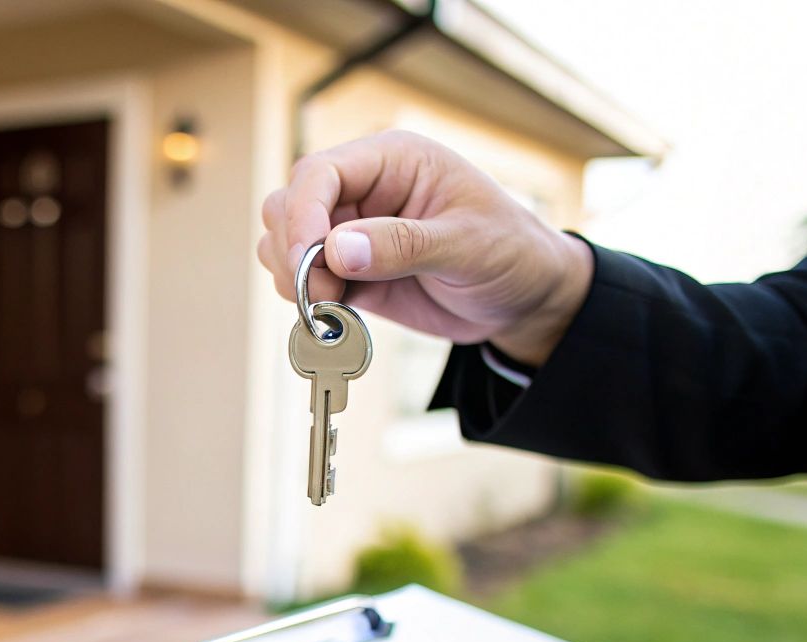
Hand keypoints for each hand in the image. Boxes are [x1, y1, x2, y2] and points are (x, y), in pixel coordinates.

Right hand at [257, 130, 592, 365]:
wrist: (523, 300)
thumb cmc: (510, 253)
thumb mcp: (467, 245)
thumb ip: (402, 245)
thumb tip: (335, 250)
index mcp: (393, 161)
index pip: (320, 173)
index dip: (303, 213)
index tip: (306, 259)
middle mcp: (363, 190)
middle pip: (288, 205)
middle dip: (293, 250)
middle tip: (326, 292)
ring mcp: (351, 231)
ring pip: (283, 242)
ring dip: (294, 277)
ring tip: (335, 305)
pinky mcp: (348, 271)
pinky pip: (302, 279)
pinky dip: (307, 300)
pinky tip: (338, 316)